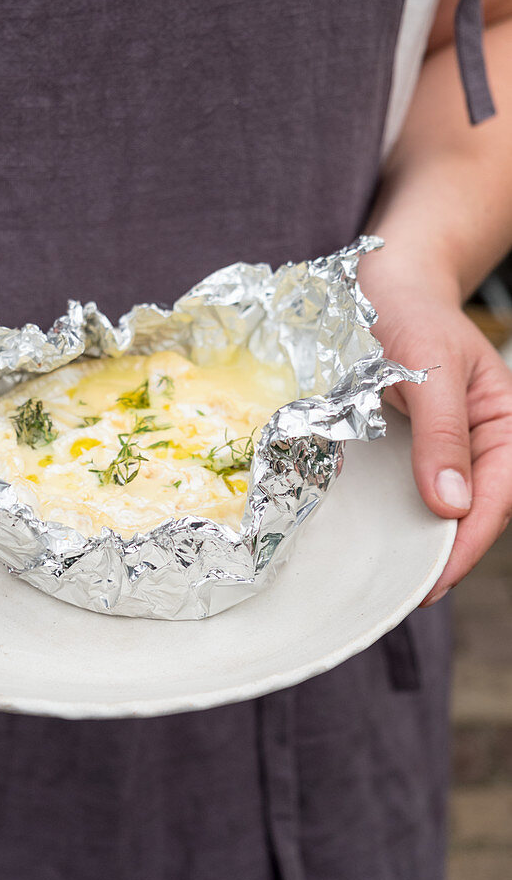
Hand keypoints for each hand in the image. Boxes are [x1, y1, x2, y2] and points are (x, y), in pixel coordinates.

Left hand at [359, 256, 511, 605]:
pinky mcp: (417, 444)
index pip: (499, 495)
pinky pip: (418, 487)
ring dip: (424, 543)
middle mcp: (483, 439)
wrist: (382, 282)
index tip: (433, 580)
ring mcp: (450, 444)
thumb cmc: (409, 313)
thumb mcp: (427, 366)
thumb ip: (442, 432)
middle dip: (447, 555)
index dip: (469, 542)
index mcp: (505, 422)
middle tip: (406, 596)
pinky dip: (403, 516)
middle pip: (475, 510)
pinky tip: (380, 538)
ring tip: (392, 582)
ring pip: (446, 506)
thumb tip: (450, 506)